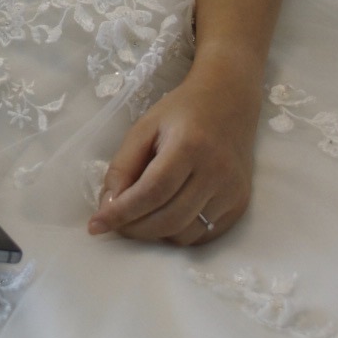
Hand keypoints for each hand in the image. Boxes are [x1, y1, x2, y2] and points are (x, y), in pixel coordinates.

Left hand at [87, 62, 261, 245]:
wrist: (229, 101)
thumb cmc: (181, 111)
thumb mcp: (145, 127)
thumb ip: (123, 165)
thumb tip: (108, 205)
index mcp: (190, 146)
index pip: (152, 191)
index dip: (122, 212)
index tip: (97, 224)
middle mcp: (216, 171)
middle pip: (169, 218)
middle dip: (134, 228)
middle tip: (114, 224)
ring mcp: (232, 191)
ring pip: (185, 234)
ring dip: (155, 234)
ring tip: (139, 217)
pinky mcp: (240, 204)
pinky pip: (204, 235)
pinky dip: (178, 234)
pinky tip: (165, 216)